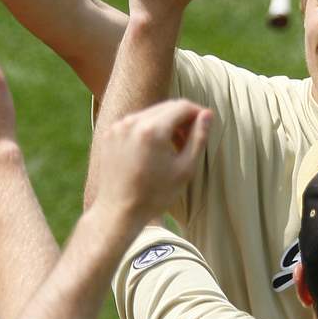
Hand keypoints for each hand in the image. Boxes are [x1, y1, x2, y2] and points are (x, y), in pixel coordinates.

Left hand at [90, 100, 211, 221]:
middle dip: (183, 118)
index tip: (205, 125)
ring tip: (174, 146)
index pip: (182, 107)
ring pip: (151, 113)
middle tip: (191, 138)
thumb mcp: (185, 168)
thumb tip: (207, 114)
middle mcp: (132, 122)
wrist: (118, 212)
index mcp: (152, 130)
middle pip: (166, 107)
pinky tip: (155, 149)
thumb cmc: (155, 195)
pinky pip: (135, 122)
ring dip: (166, 123)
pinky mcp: (110, 134)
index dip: (198, 113)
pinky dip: (149, 128)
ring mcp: (118, 127)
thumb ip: (198, 137)